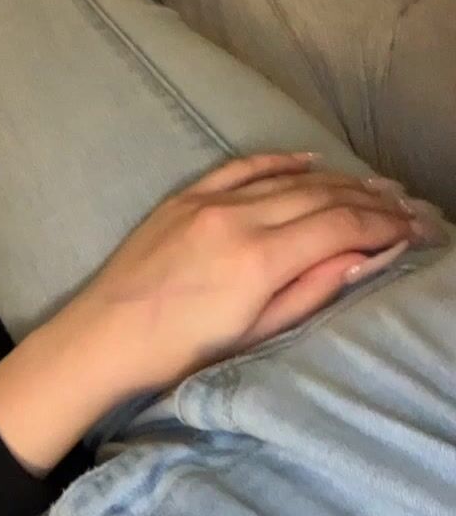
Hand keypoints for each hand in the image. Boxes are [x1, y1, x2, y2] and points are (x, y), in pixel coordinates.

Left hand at [78, 152, 439, 391]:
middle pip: (322, 198)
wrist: (102, 341)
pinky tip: (311, 162)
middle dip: (372, 201)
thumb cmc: (178, 353)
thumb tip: (364, 259)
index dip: (385, 226)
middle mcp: (238, 220)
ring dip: (337, 180)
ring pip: (289, 179)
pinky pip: (243, 167)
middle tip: (407, 206)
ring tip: (375, 185)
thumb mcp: (253, 335)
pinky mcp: (184, 198)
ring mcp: (208, 203)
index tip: (413, 228)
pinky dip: (281, 162)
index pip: (341, 227)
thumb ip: (310, 291)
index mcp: (259, 260)